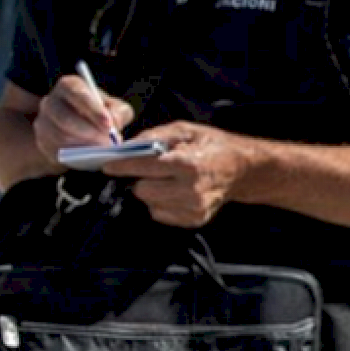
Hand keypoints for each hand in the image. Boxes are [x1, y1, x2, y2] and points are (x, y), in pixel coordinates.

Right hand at [34, 75, 135, 162]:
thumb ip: (119, 111)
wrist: (79, 132)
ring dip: (83, 145)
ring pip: (60, 136)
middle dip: (89, 131)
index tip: (109, 125)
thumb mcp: (114, 108)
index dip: (93, 109)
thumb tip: (114, 120)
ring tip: (102, 150)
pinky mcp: (42, 141)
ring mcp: (42, 122)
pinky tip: (89, 155)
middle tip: (108, 143)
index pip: (77, 93)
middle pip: (64, 117)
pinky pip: (56, 150)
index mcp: (68, 86)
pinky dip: (74, 154)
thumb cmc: (99, 115)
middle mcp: (50, 101)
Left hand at [101, 121, 255, 227]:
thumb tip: (127, 146)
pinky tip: (174, 191)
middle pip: (142, 190)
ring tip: (167, 179)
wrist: (242, 170)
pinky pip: (160, 214)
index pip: (143, 168)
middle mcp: (191, 190)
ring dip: (151, 191)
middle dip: (140, 178)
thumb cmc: (213, 147)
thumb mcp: (185, 130)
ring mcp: (193, 209)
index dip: (122, 167)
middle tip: (151, 169)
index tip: (108, 166)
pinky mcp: (193, 220)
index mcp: (188, 164)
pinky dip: (161, 202)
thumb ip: (154, 136)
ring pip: (149, 203)